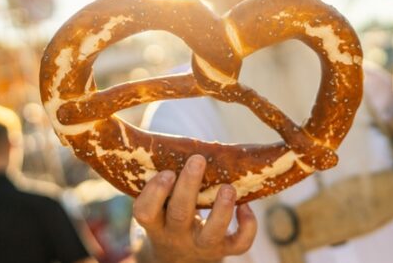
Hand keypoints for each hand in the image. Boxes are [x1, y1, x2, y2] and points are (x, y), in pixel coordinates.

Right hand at [132, 155, 257, 262]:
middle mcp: (175, 236)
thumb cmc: (170, 215)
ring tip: (228, 187)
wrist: (180, 257)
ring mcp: (201, 246)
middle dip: (189, 187)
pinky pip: (239, 244)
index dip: (154, 193)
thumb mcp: (160, 205)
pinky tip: (246, 207)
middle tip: (198, 160)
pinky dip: (247, 226)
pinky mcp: (224, 250)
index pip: (145, 212)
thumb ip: (166, 180)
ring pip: (210, 234)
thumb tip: (182, 141)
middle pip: (179, 215)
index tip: (167, 171)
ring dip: (221, 210)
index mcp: (156, 222)